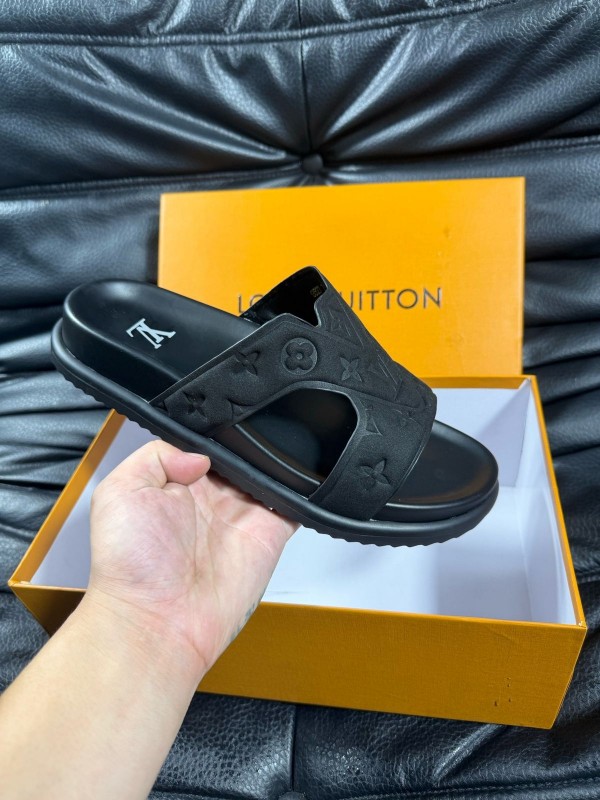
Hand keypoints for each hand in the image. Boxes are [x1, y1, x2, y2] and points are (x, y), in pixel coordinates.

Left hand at [86, 440, 297, 676]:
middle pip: (241, 456)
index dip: (216, 431)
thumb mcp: (119, 492)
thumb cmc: (129, 567)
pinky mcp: (269, 536)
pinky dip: (300, 490)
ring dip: (274, 462)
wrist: (157, 623)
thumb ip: (156, 456)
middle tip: (253, 427)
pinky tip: (296, 475)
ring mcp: (242, 517)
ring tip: (273, 448)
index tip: (225, 417)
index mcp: (176, 485)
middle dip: (249, 442)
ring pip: (268, 475)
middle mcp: (211, 499)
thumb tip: (201, 456)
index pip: (205, 445)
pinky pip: (293, 506)